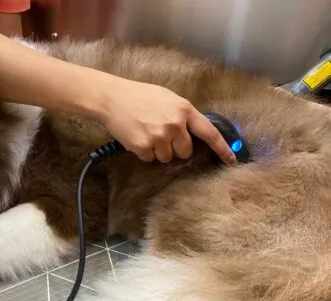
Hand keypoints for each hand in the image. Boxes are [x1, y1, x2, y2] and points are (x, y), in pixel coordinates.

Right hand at [99, 78, 236, 164]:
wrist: (112, 97)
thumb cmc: (140, 96)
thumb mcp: (168, 98)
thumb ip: (183, 114)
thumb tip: (195, 133)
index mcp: (184, 109)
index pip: (209, 133)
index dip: (222, 148)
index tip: (232, 160)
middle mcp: (175, 124)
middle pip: (185, 151)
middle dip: (176, 148)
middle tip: (161, 135)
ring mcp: (159, 136)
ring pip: (167, 157)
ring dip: (158, 150)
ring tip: (146, 133)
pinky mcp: (144, 146)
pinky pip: (150, 159)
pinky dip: (143, 152)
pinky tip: (137, 136)